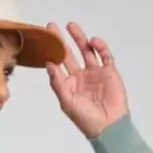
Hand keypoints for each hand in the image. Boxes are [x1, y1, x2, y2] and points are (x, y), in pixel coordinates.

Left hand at [45, 22, 128, 139]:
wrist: (108, 126)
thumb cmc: (86, 120)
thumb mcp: (67, 102)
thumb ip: (57, 83)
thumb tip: (49, 65)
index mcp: (69, 85)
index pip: (58, 65)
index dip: (51, 53)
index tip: (44, 41)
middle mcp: (81, 77)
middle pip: (69, 54)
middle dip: (61, 41)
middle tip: (52, 27)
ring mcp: (95, 73)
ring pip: (86, 51)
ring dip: (79, 38)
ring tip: (71, 26)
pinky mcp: (109, 71)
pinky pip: (104, 55)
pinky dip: (100, 47)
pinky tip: (93, 41)